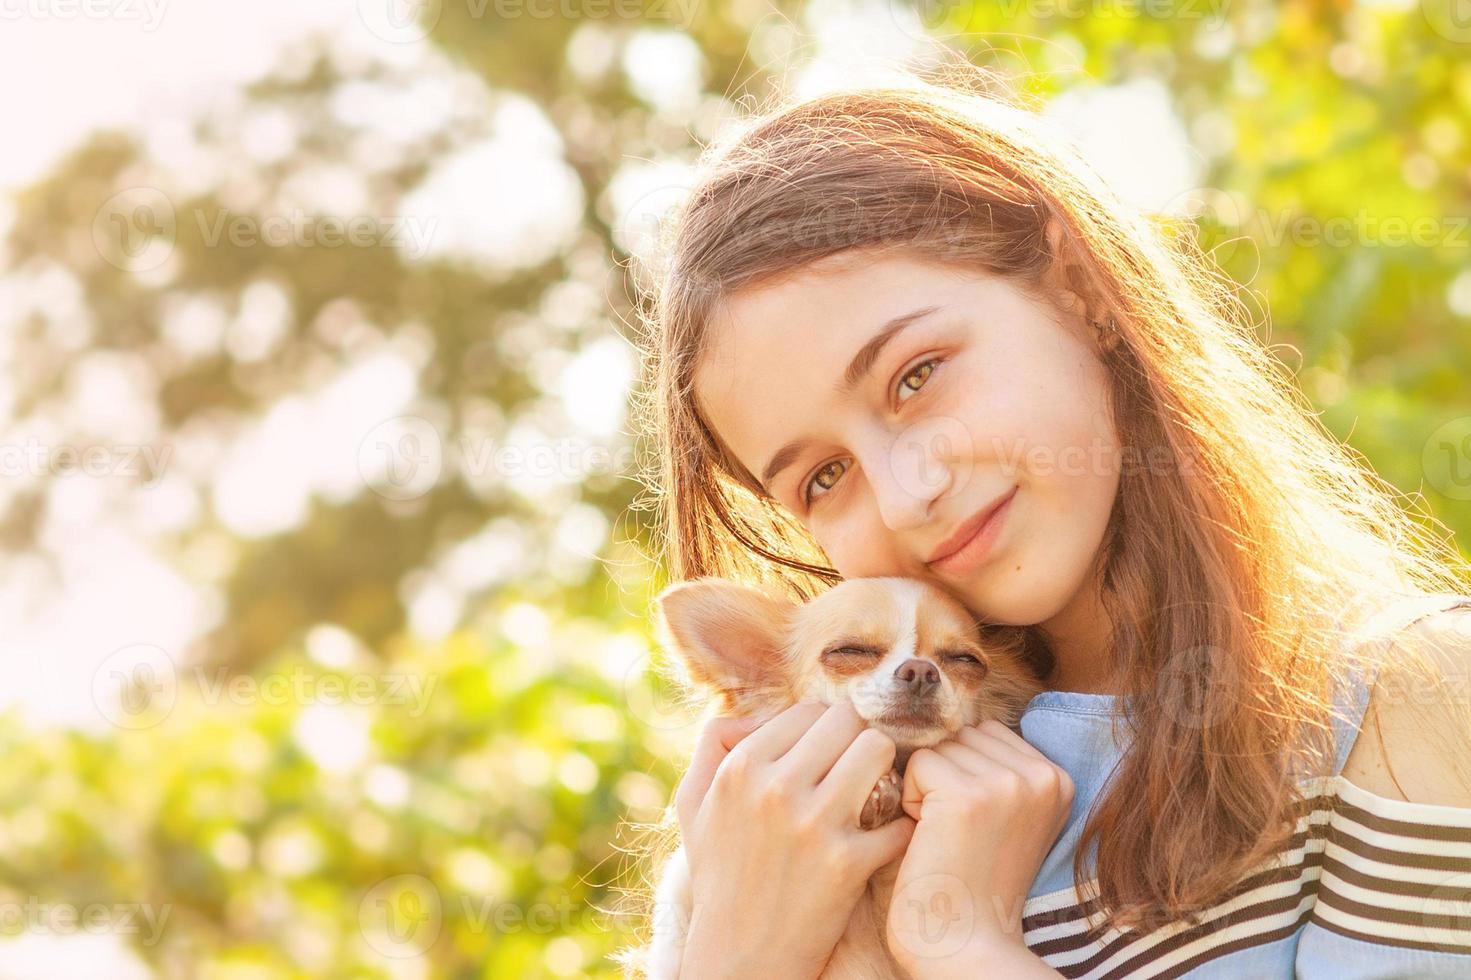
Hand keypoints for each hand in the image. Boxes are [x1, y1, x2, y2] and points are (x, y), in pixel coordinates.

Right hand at [673, 701, 917, 979]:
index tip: (832, 754)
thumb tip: (756, 711)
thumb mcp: (693, 803)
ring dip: (885, 770)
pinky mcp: (847, 864)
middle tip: (859, 770)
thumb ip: (714, 743)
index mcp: (740, 767)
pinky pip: (897, 817)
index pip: (809, 710)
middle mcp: (776, 788)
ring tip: (876, 793)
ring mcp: (813, 825)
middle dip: (858, 741)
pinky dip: (901, 827)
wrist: (739, 958)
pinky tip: (888, 839)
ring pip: (878, 750)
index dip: (826, 729)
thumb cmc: (720, 876)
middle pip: (848, 721)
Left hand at [885, 720, 1072, 973]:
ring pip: (939, 746)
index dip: (963, 772)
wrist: (966, 947)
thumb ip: (993, 765)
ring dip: (926, 787)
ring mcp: (1009, 784)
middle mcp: (1043, 776)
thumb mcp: (1004, 815)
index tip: (974, 826)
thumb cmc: (970, 882)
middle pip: (963, 734)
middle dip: (945, 775)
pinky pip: (917, 764)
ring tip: (945, 837)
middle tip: (955, 833)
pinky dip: (911, 800)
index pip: (986, 733)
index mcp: (1058, 779)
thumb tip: (944, 714)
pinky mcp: (969, 796)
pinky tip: (930, 840)